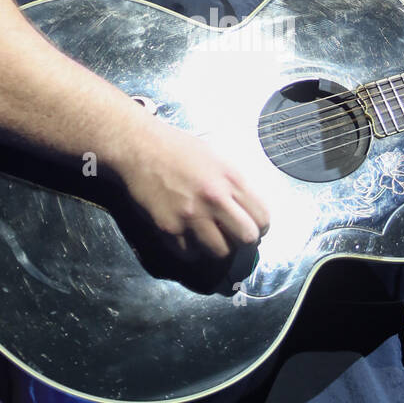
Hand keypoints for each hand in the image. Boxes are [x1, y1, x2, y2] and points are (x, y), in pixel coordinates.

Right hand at [114, 114, 270, 260]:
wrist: (141, 148)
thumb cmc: (179, 149)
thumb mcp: (217, 159)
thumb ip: (235, 185)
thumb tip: (249, 211)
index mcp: (231, 179)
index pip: (262, 217)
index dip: (260, 226)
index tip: (251, 226)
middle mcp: (214, 199)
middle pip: (247, 238)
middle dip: (243, 240)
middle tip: (232, 235)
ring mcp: (191, 216)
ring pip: (220, 252)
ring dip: (217, 247)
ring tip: (208, 236)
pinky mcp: (169, 228)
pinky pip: (190, 254)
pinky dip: (190, 249)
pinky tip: (187, 235)